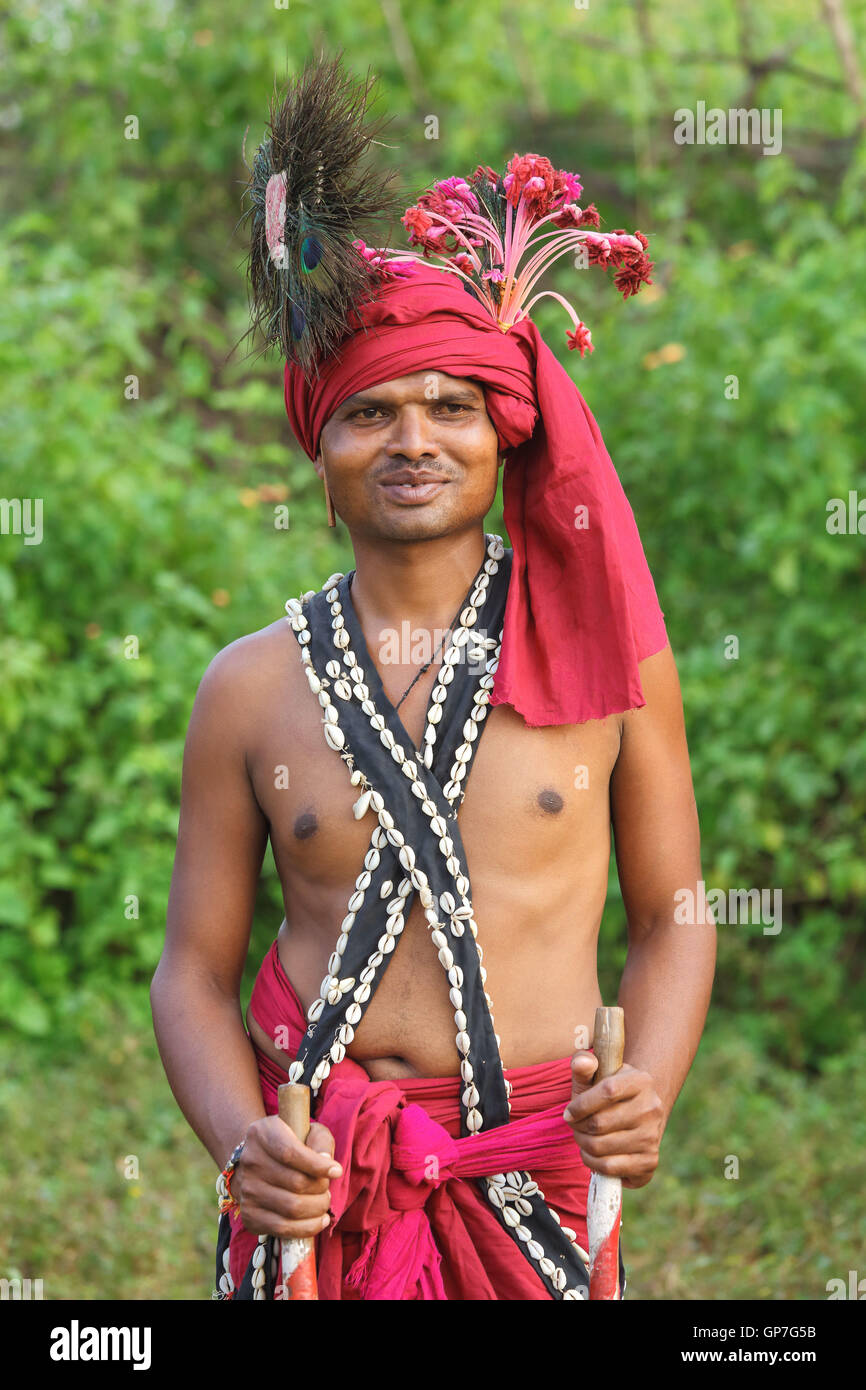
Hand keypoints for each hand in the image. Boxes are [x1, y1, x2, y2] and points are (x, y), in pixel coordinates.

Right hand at [233, 1115, 341, 1237]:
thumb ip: (320, 1141)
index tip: (336, 1171)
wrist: (256, 1163)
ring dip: (317, 1208)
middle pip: (295, 1183)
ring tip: (324, 1202)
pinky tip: (320, 1219)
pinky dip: (308, 1227)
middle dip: (321, 1189)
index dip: (317, 1165)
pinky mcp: (249, 1215)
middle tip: (327, 1189)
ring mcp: (247, 1190)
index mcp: (262, 1134)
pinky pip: (283, 1228)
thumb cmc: (289, 1145)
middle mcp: (251, 1162)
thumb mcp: (306, 1131)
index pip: (291, 1154)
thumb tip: (328, 1164)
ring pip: (292, 1208)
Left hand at [563, 1040, 664, 1189]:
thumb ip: (583, 1064)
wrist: (638, 1115)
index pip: (607, 1091)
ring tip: (583, 1137)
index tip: (569, 1112)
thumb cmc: (609, 1094)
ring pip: (600, 1146)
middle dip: (578, 1127)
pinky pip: (609, 1168)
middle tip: (576, 1125)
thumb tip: (582, 1061)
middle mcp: (652, 1108)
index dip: (580, 1104)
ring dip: (582, 1144)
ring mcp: (652, 1136)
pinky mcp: (649, 1161)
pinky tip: (593, 1154)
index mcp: (641, 1080)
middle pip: (599, 1123)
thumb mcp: (597, 1075)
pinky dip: (592, 1162)